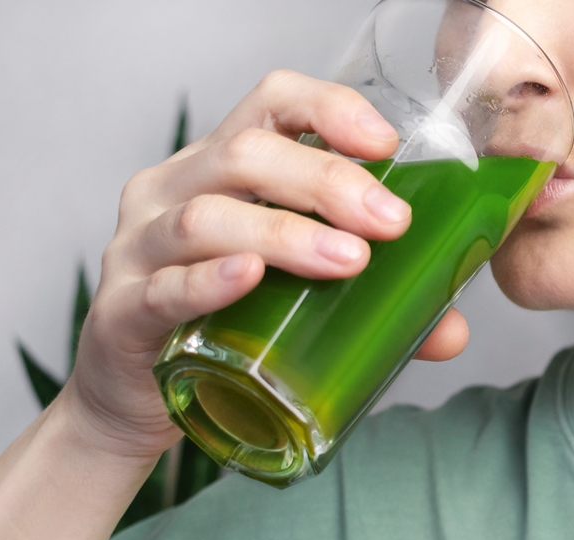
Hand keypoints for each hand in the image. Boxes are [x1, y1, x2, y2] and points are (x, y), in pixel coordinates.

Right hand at [65, 71, 468, 461]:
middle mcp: (173, 192)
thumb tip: (451, 331)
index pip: (270, 103)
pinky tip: (248, 278)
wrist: (140, 401)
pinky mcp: (122, 310)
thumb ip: (373, 308)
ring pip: (206, 216)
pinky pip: (162, 286)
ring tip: (348, 263)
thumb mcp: (296, 299)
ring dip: (285, 233)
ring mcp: (139, 249)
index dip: (328, 109)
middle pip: (246, 154)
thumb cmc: (223, 329)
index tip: (386, 144)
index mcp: (220, 170)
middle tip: (390, 223)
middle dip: (328, 181)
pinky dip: (208, 280)